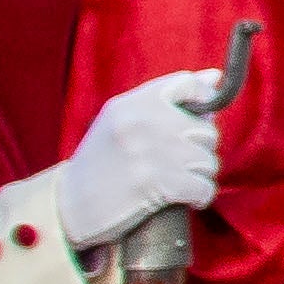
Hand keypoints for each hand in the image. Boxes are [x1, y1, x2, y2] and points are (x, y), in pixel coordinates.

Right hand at [61, 66, 232, 250]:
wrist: (68, 206)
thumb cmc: (102, 162)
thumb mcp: (122, 121)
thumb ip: (166, 100)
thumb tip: (215, 77)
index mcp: (131, 103)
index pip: (187, 84)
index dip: (204, 102)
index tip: (200, 121)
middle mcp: (141, 122)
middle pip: (206, 130)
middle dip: (200, 150)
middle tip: (182, 163)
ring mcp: (148, 152)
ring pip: (207, 161)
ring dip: (200, 176)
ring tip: (180, 181)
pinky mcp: (154, 184)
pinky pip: (204, 186)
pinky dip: (201, 196)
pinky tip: (189, 199)